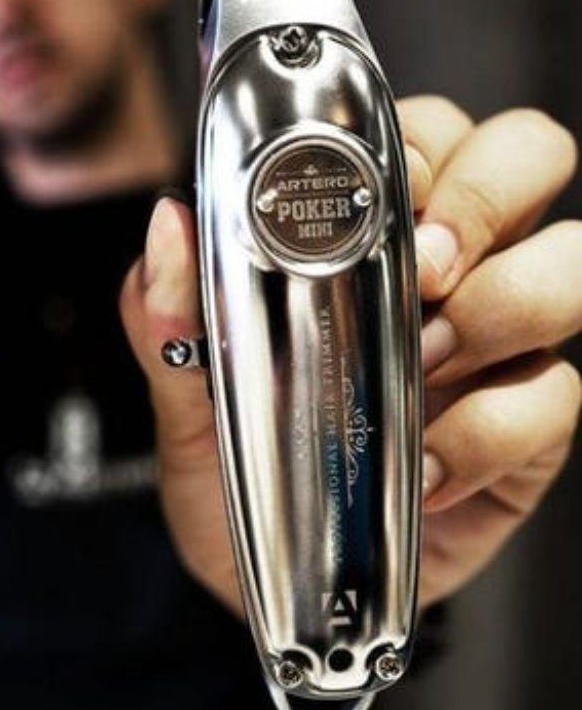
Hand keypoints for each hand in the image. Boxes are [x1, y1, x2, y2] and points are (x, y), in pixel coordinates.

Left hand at [120, 97, 581, 619]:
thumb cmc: (237, 467)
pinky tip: (422, 467)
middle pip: (532, 158)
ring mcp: (499, 344)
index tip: (374, 196)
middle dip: (489, 194)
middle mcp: (448, 269)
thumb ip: (170, 314)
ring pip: (573, 261)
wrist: (277, 577)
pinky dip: (489, 429)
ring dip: (509, 299)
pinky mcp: (529, 427)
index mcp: (365, 232)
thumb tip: (169, 226)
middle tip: (424, 266)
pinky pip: (556, 394)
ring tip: (426, 360)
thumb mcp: (184, 393)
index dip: (419, 140)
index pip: (425, 132)